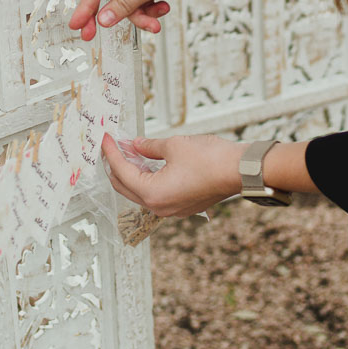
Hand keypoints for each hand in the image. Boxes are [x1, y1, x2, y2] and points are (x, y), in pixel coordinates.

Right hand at [68, 0, 231, 40]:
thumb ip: (126, 3)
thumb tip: (103, 19)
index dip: (85, 7)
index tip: (76, 26)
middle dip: (115, 14)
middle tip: (96, 36)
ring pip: (126, 1)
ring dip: (140, 13)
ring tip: (156, 20)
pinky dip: (149, 8)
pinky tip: (163, 8)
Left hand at [100, 133, 245, 217]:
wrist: (241, 171)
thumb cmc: (211, 160)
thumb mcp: (174, 145)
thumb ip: (149, 147)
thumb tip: (136, 145)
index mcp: (152, 193)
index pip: (121, 171)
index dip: (111, 152)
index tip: (106, 138)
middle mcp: (159, 207)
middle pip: (125, 187)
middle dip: (116, 165)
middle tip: (112, 146)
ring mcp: (171, 209)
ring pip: (140, 192)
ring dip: (132, 172)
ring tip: (129, 151)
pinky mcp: (182, 205)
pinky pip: (155, 194)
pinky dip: (147, 179)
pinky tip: (147, 164)